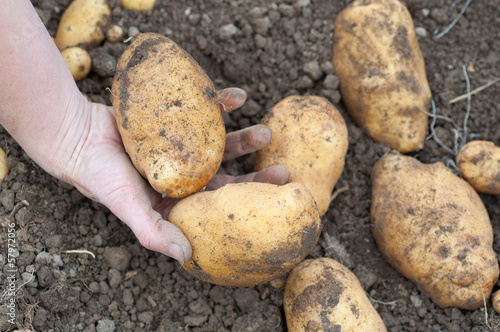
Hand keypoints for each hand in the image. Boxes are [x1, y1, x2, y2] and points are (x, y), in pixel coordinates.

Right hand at [66, 88, 289, 263]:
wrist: (74, 135)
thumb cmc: (100, 175)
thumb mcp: (128, 206)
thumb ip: (154, 232)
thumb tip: (186, 259)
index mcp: (178, 197)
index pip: (219, 201)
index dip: (248, 199)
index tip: (276, 195)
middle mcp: (183, 174)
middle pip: (226, 173)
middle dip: (255, 171)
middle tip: (283, 168)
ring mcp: (180, 147)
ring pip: (220, 142)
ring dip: (244, 137)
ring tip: (266, 131)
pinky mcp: (174, 120)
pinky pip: (203, 112)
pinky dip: (221, 104)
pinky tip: (239, 97)